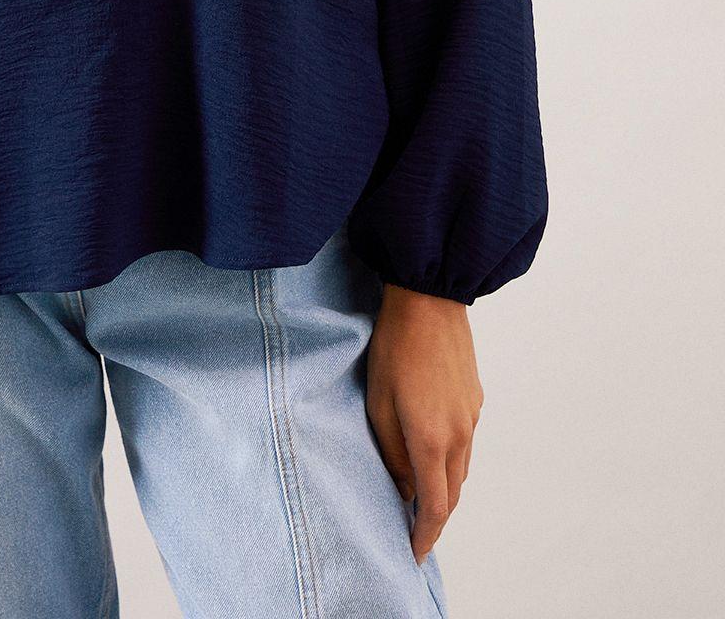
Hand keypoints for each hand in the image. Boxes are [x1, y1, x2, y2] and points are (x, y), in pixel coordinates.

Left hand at [365, 284, 482, 564]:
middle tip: (414, 530)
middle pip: (453, 493)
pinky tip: (433, 451)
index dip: (425, 537)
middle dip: (435, 517)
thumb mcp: (378, 403)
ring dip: (445, 488)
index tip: (413, 554)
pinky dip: (451, 459)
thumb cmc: (394, 347)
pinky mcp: (475, 398)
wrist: (429, 299)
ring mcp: (472, 415)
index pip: (435, 508)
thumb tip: (403, 488)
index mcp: (433, 440)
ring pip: (462, 468)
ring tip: (421, 495)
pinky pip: (465, 441)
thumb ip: (391, 452)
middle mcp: (460, 434)